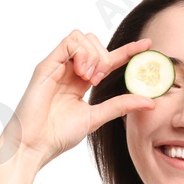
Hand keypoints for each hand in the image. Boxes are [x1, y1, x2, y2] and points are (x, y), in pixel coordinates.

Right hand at [0, 30, 158, 169]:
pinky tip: (82, 73)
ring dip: (93, 54)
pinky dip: (81, 53)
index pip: (107, 59)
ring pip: (82, 37)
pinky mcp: (46, 66)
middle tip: (100, 80)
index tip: (148, 46)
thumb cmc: (56, 136)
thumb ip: (120, 106)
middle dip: (105, 56)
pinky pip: (69, 42)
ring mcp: (56, 66)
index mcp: (79, 82)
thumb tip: (150, 101)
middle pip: (94, 42)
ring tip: (90, 78)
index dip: (128, 51)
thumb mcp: (96, 118)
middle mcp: (68, 71)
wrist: (33, 146)